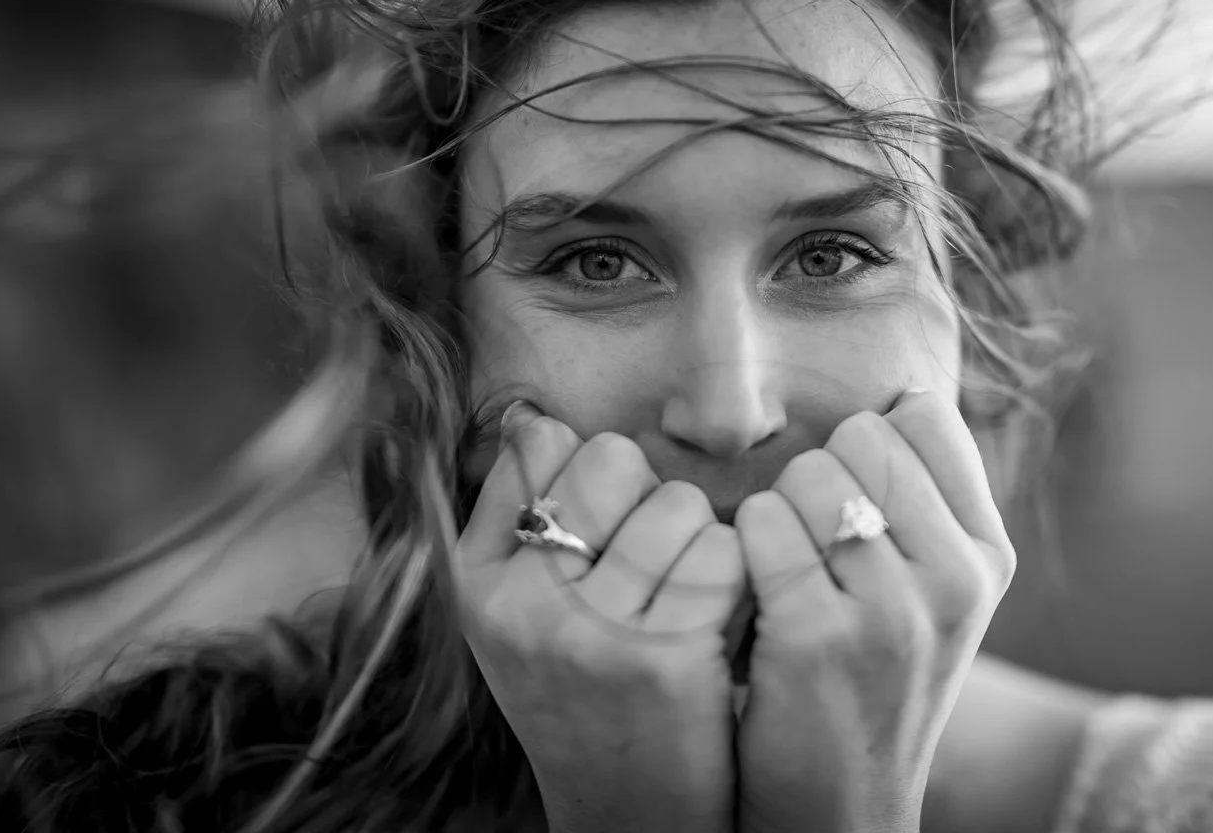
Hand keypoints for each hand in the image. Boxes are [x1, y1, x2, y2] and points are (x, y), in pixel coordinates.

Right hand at [453, 402, 745, 832]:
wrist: (626, 815)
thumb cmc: (582, 694)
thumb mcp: (516, 615)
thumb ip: (513, 517)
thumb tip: (535, 419)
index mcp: (478, 583)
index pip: (541, 447)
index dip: (590, 474)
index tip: (597, 528)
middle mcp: (525, 605)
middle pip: (612, 458)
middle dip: (647, 494)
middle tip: (650, 559)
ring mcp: (594, 631)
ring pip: (679, 501)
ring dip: (698, 537)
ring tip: (682, 595)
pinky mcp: (667, 658)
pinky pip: (724, 551)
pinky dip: (734, 575)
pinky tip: (715, 621)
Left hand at [733, 388, 1015, 832]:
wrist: (839, 811)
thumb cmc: (869, 682)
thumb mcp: (934, 598)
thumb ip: (927, 506)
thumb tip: (903, 399)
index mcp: (985, 557)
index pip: (924, 418)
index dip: (868, 444)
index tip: (854, 502)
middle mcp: (955, 578)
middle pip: (861, 436)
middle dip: (817, 477)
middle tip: (811, 551)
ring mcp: (892, 610)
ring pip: (806, 475)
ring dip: (775, 516)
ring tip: (785, 582)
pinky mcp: (818, 638)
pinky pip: (761, 523)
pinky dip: (739, 549)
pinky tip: (751, 595)